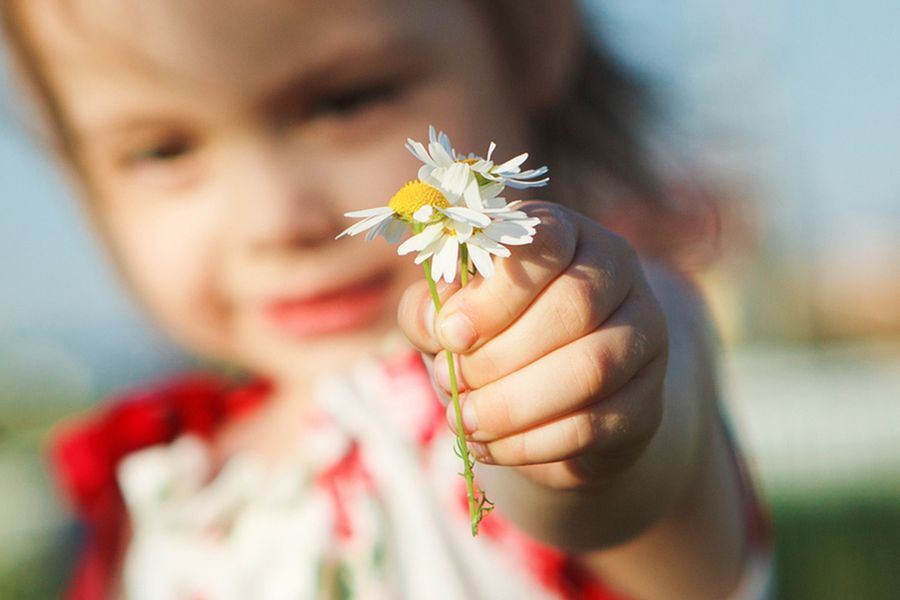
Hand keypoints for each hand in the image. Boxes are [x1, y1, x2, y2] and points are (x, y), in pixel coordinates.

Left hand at [398, 202, 668, 489]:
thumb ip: (431, 308)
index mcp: (566, 234)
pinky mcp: (646, 402)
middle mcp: (616, 274)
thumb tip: (436, 322)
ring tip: (466, 420)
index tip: (451, 333)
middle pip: (576, 304)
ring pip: (591, 368)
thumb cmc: (489, 340)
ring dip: (514, 403)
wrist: (543, 405)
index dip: (497, 292)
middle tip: (451, 383)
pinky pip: (596, 424)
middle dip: (500, 354)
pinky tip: (492, 446)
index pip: (548, 242)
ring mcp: (642, 337)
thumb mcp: (451, 314)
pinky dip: (532, 443)